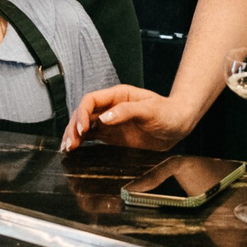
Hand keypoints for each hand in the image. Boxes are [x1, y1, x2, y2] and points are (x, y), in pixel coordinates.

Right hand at [62, 85, 194, 152]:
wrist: (178, 125)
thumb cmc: (168, 112)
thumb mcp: (150, 110)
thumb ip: (127, 112)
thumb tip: (103, 119)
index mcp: (117, 96)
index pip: (91, 101)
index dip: (82, 114)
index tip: (82, 129)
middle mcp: (110, 108)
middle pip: (83, 114)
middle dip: (73, 127)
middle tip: (70, 144)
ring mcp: (110, 122)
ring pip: (84, 126)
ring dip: (73, 136)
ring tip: (67, 149)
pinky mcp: (112, 135)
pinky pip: (91, 138)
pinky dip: (81, 143)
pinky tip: (74, 151)